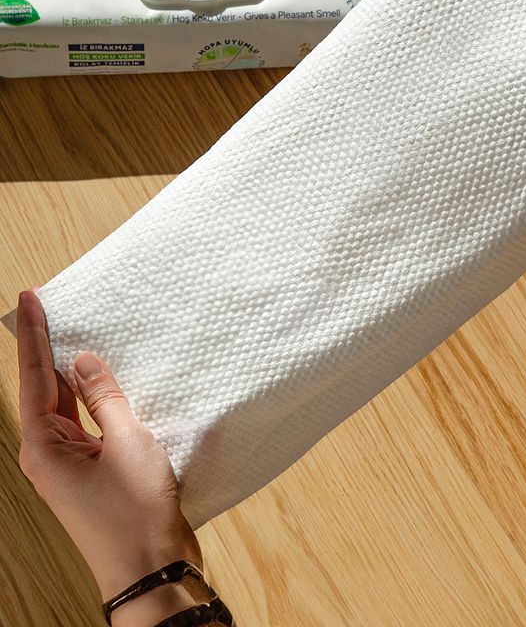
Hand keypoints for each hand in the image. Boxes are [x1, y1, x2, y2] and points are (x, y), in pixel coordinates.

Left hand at [16, 290, 209, 623]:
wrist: (151, 570)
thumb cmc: (136, 513)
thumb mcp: (127, 443)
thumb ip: (106, 397)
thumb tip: (85, 361)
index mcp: (45, 447)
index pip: (34, 377)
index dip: (33, 335)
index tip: (30, 299)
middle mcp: (48, 454)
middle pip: (43, 388)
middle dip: (44, 348)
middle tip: (45, 307)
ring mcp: (68, 464)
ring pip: (64, 405)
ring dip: (68, 372)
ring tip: (68, 332)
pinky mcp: (89, 471)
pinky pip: (84, 423)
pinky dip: (90, 397)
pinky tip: (99, 378)